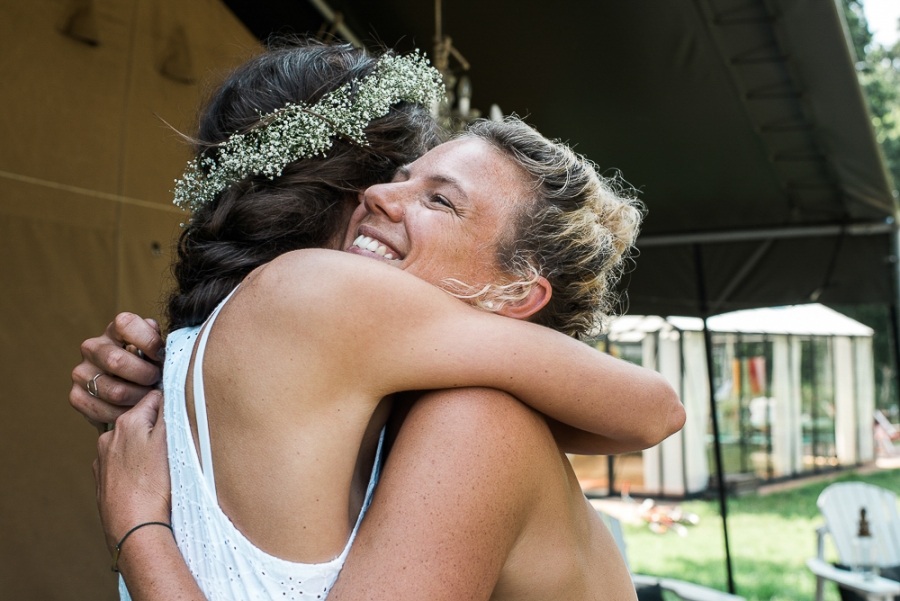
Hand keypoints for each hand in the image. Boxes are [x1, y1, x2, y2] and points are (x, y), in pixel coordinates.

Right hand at [70, 313, 163, 432]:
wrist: (129, 388)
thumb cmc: (149, 365)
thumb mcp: (157, 350)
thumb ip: (160, 345)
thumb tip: (163, 351)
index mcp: (115, 330)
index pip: (126, 324)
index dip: (148, 341)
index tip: (161, 356)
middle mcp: (93, 347)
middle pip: (116, 361)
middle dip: (145, 376)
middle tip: (156, 382)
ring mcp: (81, 371)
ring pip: (114, 391)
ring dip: (138, 399)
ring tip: (148, 398)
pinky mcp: (76, 395)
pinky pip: (103, 410)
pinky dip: (124, 414)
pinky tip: (133, 409)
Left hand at [94, 390, 170, 556]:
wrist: (135, 529)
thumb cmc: (156, 486)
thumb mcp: (170, 440)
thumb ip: (169, 410)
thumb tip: (170, 388)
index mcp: (127, 423)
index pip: (154, 397)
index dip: (172, 405)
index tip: (182, 419)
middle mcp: (110, 437)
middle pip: (141, 421)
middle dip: (157, 429)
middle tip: (174, 447)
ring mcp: (103, 460)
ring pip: (131, 443)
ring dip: (145, 449)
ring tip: (161, 469)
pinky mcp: (103, 481)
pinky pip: (123, 464)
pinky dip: (134, 468)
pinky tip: (146, 482)